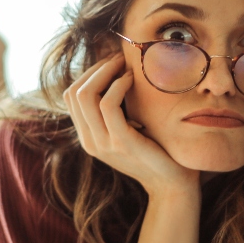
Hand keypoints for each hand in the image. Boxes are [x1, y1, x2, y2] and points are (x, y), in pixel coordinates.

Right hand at [64, 55, 198, 196]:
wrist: (172, 184)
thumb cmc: (157, 152)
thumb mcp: (129, 129)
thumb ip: (117, 111)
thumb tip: (114, 74)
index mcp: (88, 138)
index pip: (71, 96)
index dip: (89, 73)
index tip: (111, 62)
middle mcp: (89, 141)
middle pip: (74, 92)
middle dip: (96, 68)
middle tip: (119, 58)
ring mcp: (103, 143)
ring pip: (86, 95)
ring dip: (106, 72)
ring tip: (125, 65)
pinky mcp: (120, 142)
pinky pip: (108, 104)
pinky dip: (118, 85)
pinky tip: (132, 79)